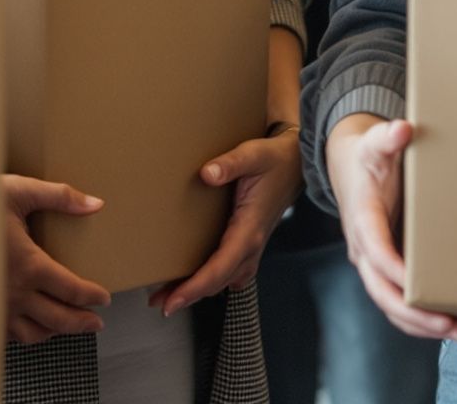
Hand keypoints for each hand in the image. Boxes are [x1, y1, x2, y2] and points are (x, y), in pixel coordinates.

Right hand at [2, 175, 111, 345]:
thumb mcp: (19, 191)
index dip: (91, 296)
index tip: (104, 298)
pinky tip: (30, 325)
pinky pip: (5, 333)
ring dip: (54, 331)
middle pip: (57, 319)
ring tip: (66, 326)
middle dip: (81, 323)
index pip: (71, 290)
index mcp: (28, 265)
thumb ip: (60, 196)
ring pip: (31, 333)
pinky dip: (24, 333)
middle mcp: (13, 292)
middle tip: (96, 322)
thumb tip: (95, 204)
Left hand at [148, 126, 304, 315]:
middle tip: (159, 302)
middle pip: (219, 280)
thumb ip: (231, 163)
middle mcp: (252, 244)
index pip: (220, 267)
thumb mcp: (254, 154)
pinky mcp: (250, 243)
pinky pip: (231, 271)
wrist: (297, 162)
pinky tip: (198, 280)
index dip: (195, 287)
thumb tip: (207, 174)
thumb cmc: (275, 159)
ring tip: (171, 294)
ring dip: (200, 290)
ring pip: (225, 279)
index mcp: (250, 229)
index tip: (173, 301)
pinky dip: (213, 280)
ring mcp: (253, 247)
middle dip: (189, 295)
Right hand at [326, 114, 456, 344]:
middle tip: (452, 324)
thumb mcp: (374, 144)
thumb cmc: (368, 160)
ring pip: (398, 310)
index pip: (375, 252)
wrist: (353, 169)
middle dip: (419, 315)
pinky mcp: (393, 273)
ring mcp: (379, 267)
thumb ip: (386, 138)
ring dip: (432, 327)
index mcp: (363, 222)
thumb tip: (401, 130)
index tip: (416, 286)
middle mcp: (367, 253)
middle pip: (385, 296)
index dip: (393, 270)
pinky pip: (407, 306)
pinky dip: (432, 320)